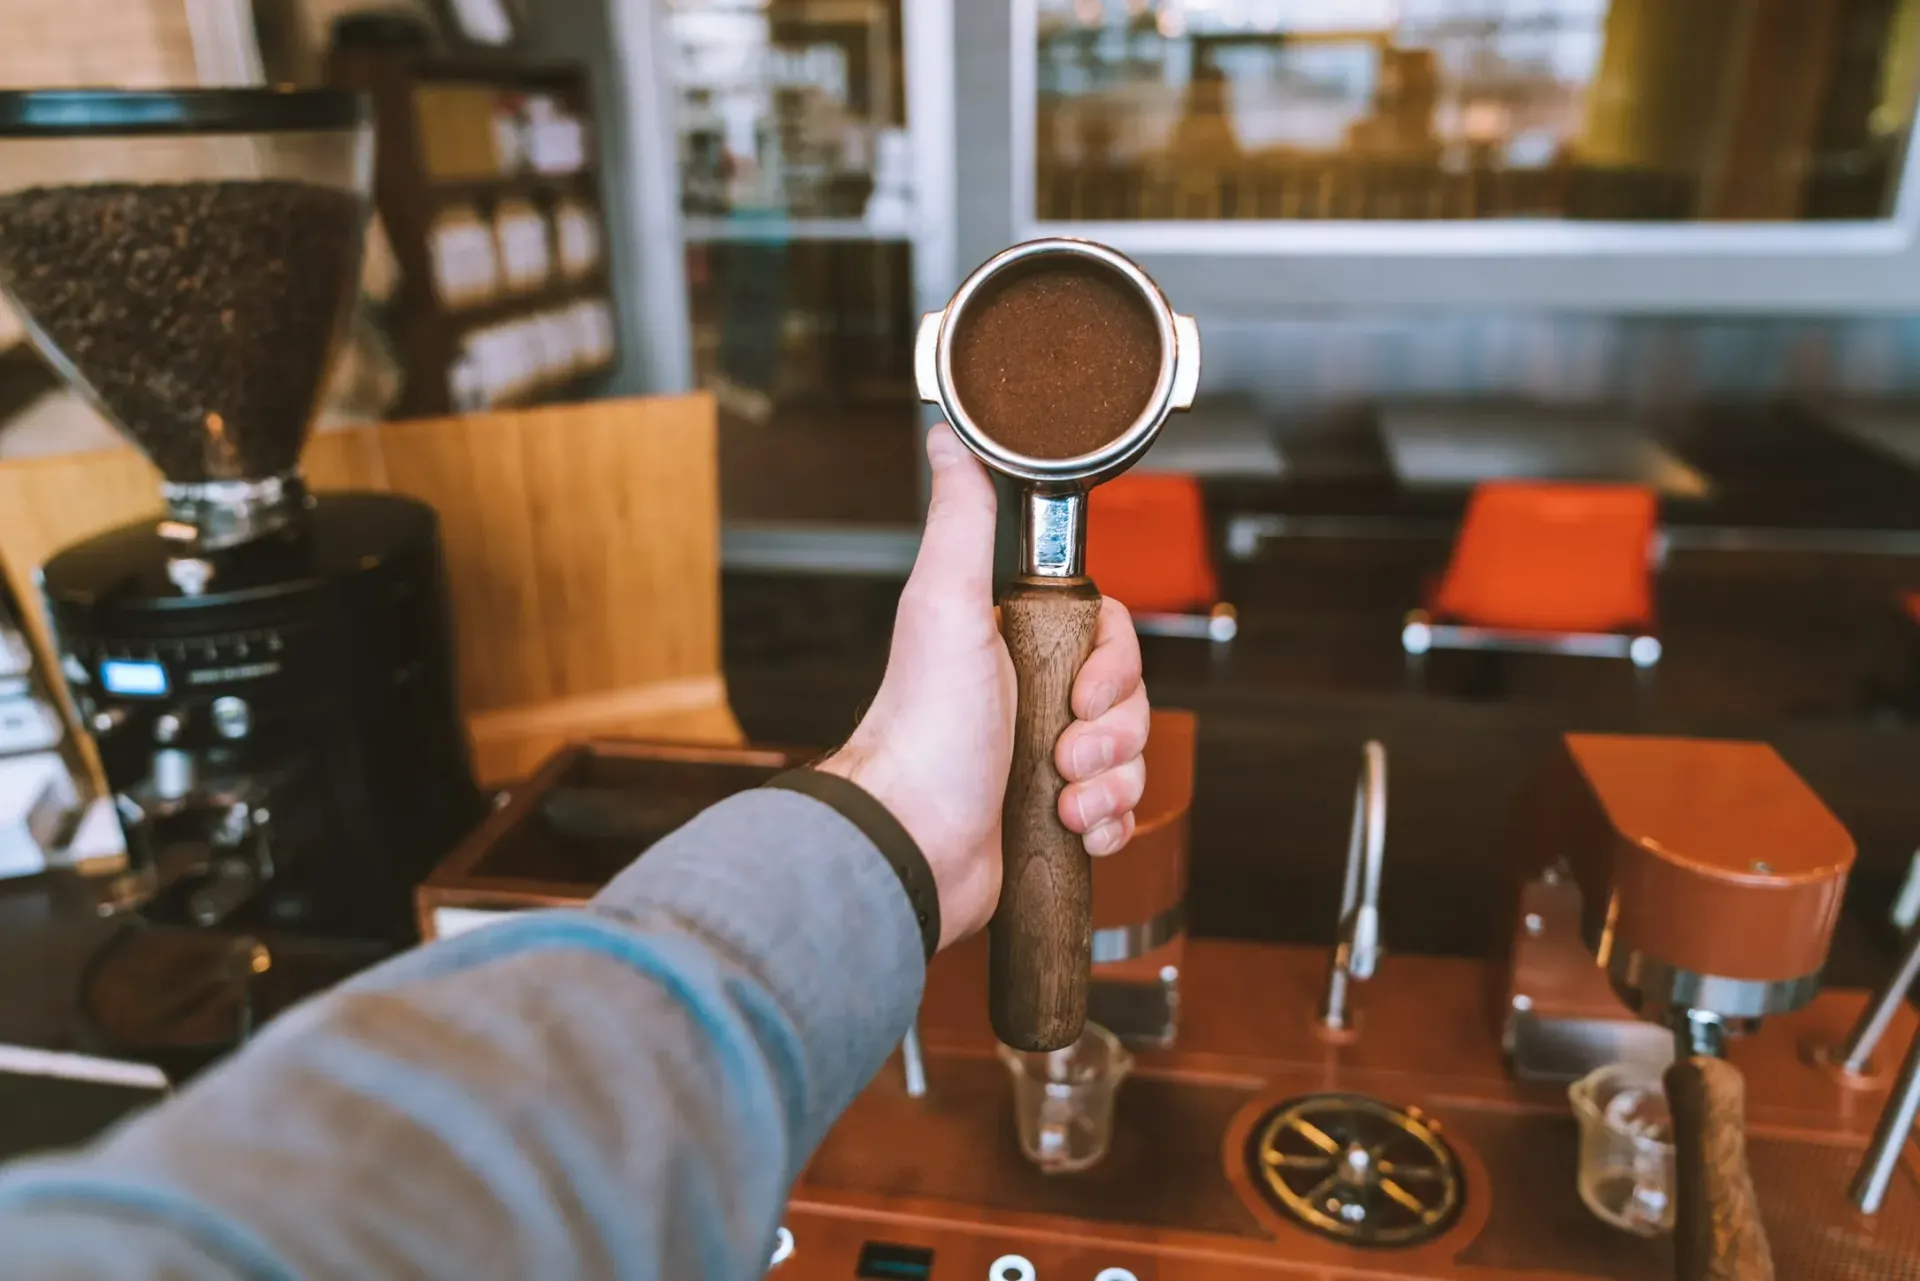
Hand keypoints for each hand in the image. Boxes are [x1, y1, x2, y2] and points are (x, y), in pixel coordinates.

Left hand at [818, 425, 1150, 950]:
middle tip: (1066, 751)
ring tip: (1062, 795)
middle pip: (1128, 700)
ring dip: (1111, 783)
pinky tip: (1074, 828)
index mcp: (1015, 647)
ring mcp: (1041, 762)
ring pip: (1129, 760)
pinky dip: (1105, 824)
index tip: (1081, 689)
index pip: (1109, 637)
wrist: (913, 838)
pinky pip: (1116, 815)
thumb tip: (951, 439)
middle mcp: (1030, 701)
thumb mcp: (943, 605)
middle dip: (1112, 733)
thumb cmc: (925, 728)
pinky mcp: (1050, 819)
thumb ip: (960, 519)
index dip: (1113, 665)